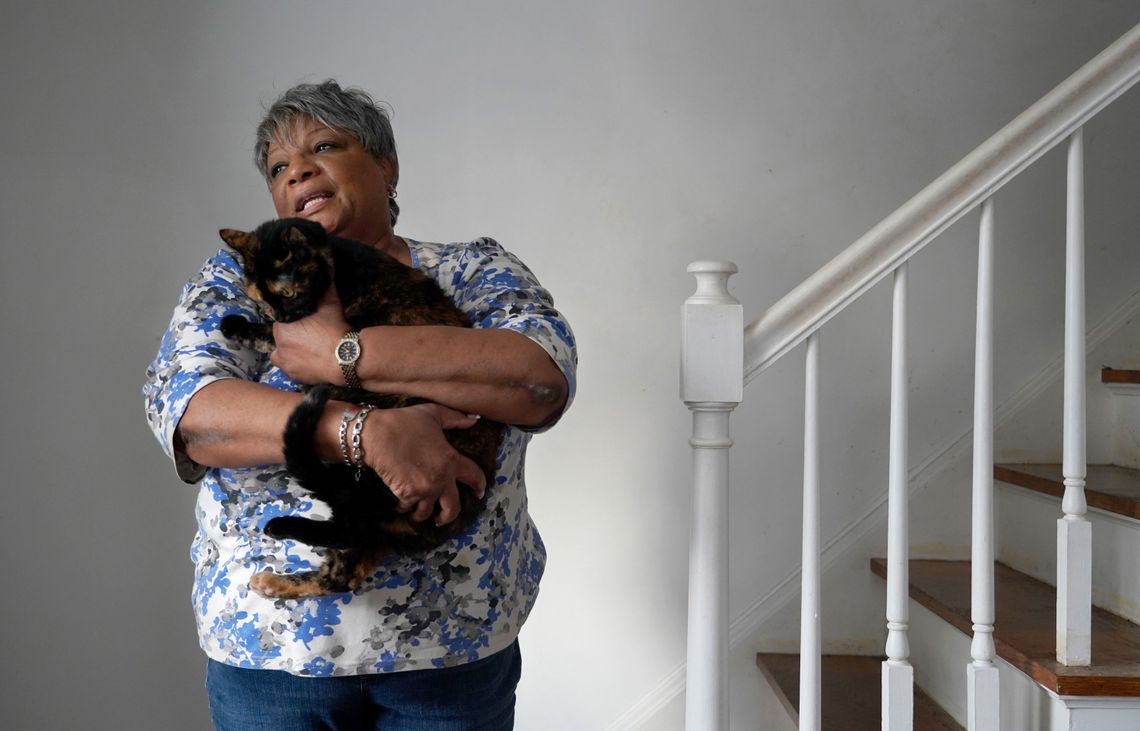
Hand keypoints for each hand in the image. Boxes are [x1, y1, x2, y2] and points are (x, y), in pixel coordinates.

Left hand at [269, 286, 349, 383]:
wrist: (346, 361)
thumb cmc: (334, 333)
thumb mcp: (331, 308)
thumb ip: (326, 292)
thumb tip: (328, 277)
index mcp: (282, 331)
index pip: (278, 323)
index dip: (289, 322)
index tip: (300, 323)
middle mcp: (280, 350)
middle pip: (279, 341)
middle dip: (288, 338)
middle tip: (305, 336)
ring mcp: (288, 367)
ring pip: (282, 357)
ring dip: (290, 354)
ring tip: (305, 351)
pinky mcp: (297, 379)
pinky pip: (293, 371)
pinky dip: (299, 367)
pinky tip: (311, 362)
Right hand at [361, 403, 485, 525]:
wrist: (375, 434)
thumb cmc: (403, 421)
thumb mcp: (433, 413)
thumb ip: (455, 418)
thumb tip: (474, 419)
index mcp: (451, 460)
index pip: (474, 477)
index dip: (479, 486)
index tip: (479, 493)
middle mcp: (441, 479)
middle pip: (453, 507)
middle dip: (448, 516)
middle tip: (443, 518)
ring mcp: (424, 489)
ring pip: (427, 512)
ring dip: (423, 513)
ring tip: (419, 511)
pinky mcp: (406, 495)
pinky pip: (408, 508)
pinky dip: (404, 507)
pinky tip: (402, 503)